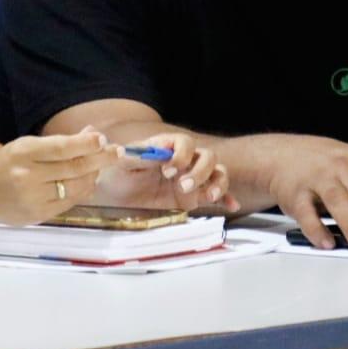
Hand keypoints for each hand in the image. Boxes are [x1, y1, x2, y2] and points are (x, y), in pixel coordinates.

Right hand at [0, 132, 117, 225]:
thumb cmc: (2, 165)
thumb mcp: (25, 146)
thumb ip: (57, 142)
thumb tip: (91, 134)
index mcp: (23, 152)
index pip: (62, 147)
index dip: (85, 143)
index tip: (102, 139)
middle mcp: (28, 176)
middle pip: (74, 168)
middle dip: (100, 159)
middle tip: (117, 151)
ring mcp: (33, 198)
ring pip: (75, 187)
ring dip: (94, 176)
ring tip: (103, 165)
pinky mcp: (37, 215)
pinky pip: (68, 203)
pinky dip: (82, 191)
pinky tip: (89, 182)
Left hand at [96, 131, 238, 211]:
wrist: (117, 197)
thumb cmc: (117, 175)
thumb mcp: (120, 165)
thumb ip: (131, 156)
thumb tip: (129, 150)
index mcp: (166, 147)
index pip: (184, 143)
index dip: (181, 155)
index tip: (168, 170)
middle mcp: (184, 160)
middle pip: (207, 156)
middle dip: (199, 171)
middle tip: (183, 186)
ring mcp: (192, 178)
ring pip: (217, 172)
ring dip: (217, 183)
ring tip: (207, 197)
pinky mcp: (195, 197)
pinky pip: (217, 195)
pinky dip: (227, 198)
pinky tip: (231, 205)